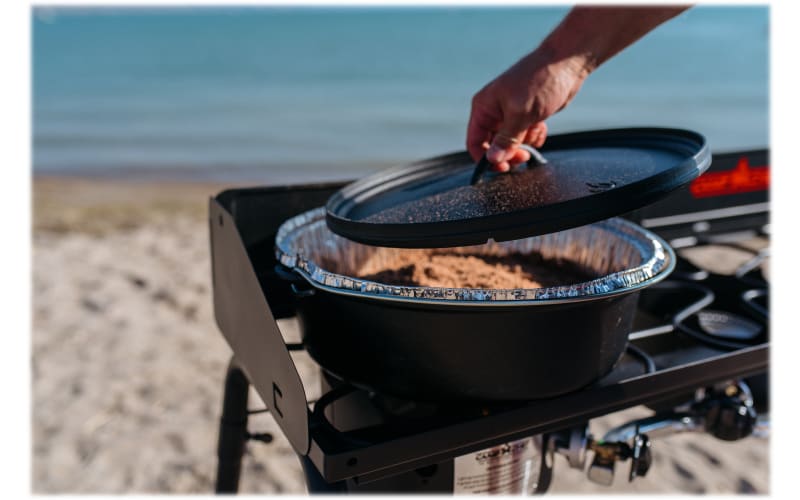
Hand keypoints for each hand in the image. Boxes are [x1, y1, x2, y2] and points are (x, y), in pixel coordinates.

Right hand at [466, 50, 589, 171]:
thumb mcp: (521, 113)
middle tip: (524, 157)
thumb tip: (492, 160)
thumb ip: (506, 139)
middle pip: (493, 146)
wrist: (567, 64)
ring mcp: (511, 114)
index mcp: (484, 107)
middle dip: (509, 153)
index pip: (475, 141)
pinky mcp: (527, 116)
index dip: (486, 158)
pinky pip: (526, 138)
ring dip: (525, 144)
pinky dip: (535, 137)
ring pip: (511, 144)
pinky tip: (541, 126)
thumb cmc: (540, 80)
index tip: (502, 168)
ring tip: (535, 131)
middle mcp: (494, 112)